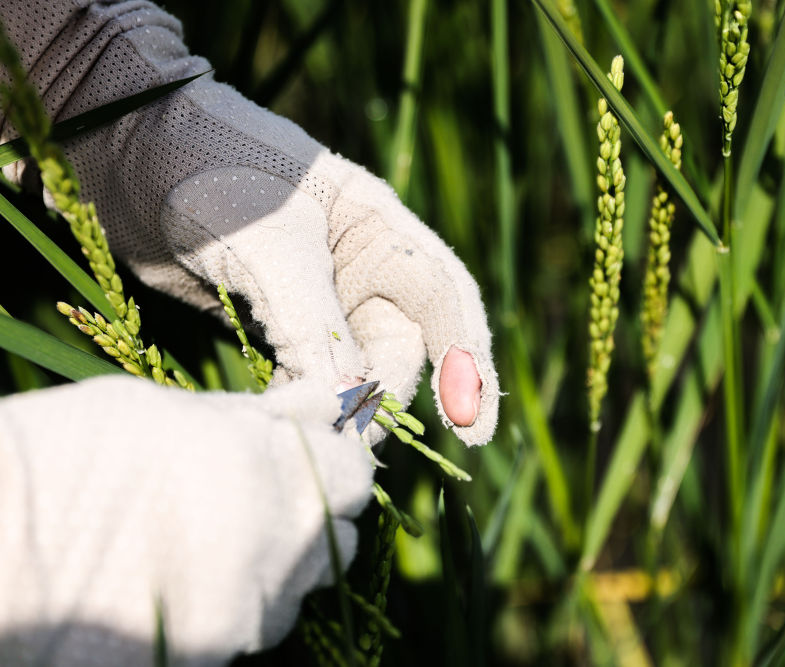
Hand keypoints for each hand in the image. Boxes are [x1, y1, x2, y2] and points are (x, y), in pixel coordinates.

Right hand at [0, 375, 371, 664]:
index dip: (334, 462)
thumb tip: (323, 403)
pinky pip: (256, 626)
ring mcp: (250, 609)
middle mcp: (280, 545)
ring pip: (301, 587)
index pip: (353, 474)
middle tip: (261, 497)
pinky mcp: (218, 653)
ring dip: (281, 563)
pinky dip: (240, 602)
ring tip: (214, 539)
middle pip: (338, 537)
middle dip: (312, 515)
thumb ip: (256, 415)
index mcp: (273, 468)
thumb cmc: (69, 454)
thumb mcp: (165, 411)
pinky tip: (188, 579)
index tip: (312, 455)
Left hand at [1, 2, 497, 443]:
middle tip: (348, 446)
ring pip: (352, 370)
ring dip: (341, 411)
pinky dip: (301, 405)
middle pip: (398, 349)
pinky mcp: (276, 322)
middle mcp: (361, 268)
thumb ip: (316, 325)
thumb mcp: (273, 246)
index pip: (445, 300)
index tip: (474, 430)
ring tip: (317, 449)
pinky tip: (285, 428)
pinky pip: (306, 375)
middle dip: (382, 400)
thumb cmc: (209, 168)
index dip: (469, 364)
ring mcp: (319, 297)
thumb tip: (352, 407)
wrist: (126, 147)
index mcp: (380, 230)